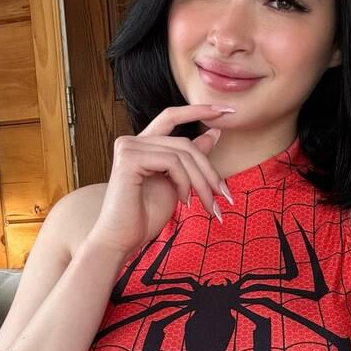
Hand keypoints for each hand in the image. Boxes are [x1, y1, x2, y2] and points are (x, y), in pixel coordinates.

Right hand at [85, 103, 234, 257]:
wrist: (123, 240)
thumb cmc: (146, 215)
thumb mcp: (178, 183)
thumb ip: (191, 158)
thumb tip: (215, 132)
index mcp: (143, 144)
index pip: (172, 116)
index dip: (199, 109)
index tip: (228, 110)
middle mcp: (133, 140)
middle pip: (185, 142)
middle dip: (208, 169)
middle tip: (225, 194)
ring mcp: (128, 147)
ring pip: (182, 153)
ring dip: (202, 182)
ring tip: (209, 205)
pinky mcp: (129, 158)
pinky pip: (172, 163)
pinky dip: (185, 183)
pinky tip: (184, 202)